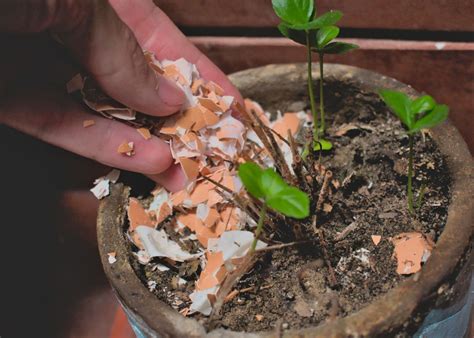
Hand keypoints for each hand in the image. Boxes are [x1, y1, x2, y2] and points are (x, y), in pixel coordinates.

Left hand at [0, 0, 241, 191]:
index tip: (230, 103)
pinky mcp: (4, 98)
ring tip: (185, 168)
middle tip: (213, 146)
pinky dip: (103, 146)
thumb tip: (168, 96)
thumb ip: (119, 46)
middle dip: (176, 114)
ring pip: (100, 108)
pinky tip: (144, 162)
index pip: (155, 34)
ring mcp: (32, 62)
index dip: (197, 69)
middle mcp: (62, 24)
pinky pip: (61, 124)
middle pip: (132, 76)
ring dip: (145, 141)